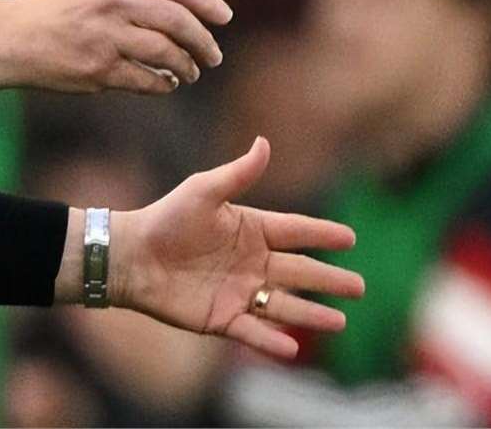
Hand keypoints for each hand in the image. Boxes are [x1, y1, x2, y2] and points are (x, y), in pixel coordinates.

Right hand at [0, 0, 232, 102]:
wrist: (17, 37)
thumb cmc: (64, 6)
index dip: (208, 3)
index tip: (225, 18)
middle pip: (178, 21)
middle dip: (203, 41)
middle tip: (214, 55)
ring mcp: (106, 35)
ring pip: (167, 53)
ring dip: (187, 66)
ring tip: (192, 72)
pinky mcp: (99, 68)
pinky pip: (146, 80)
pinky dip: (163, 84)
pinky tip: (167, 84)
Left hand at [110, 137, 363, 357]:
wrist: (130, 256)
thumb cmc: (166, 218)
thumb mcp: (203, 191)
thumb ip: (238, 174)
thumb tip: (264, 142)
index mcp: (250, 229)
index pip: (295, 231)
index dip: (322, 234)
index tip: (350, 237)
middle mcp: (251, 262)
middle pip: (298, 272)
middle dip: (329, 280)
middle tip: (360, 287)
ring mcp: (238, 292)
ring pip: (282, 305)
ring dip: (310, 314)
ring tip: (339, 321)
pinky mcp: (220, 318)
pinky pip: (252, 331)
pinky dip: (272, 341)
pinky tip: (292, 349)